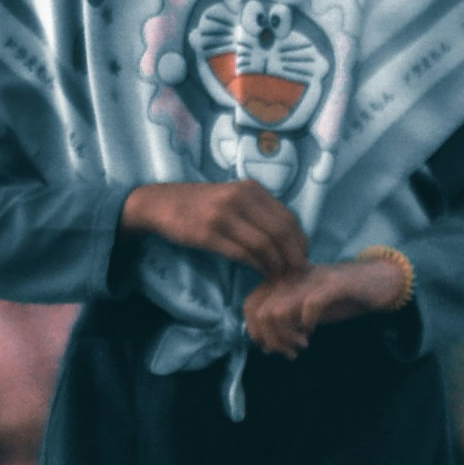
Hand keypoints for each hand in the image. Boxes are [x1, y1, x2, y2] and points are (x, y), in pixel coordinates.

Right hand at [123, 180, 309, 279]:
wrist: (160, 203)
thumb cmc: (202, 204)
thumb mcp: (234, 197)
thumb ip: (259, 211)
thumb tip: (290, 236)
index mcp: (251, 189)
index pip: (288, 217)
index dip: (300, 240)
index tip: (303, 257)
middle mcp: (241, 198)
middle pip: (280, 231)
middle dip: (293, 255)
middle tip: (297, 272)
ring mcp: (224, 214)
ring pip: (263, 244)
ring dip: (276, 264)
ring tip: (280, 275)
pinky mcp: (208, 232)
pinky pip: (241, 253)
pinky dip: (256, 265)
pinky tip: (261, 272)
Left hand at [243, 257, 398, 357]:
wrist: (377, 281)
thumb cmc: (339, 298)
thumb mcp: (305, 310)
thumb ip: (284, 323)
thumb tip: (264, 347)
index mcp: (282, 279)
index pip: (250, 305)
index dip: (255, 331)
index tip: (271, 347)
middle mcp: (292, 274)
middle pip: (261, 313)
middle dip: (273, 340)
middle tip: (291, 352)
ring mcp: (310, 277)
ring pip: (277, 312)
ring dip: (287, 337)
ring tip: (302, 345)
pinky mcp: (332, 283)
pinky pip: (307, 306)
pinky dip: (306, 324)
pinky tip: (313, 331)